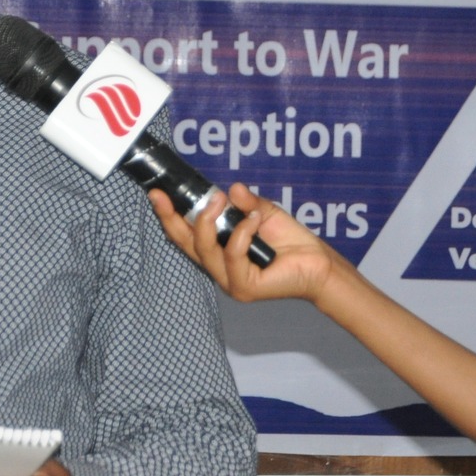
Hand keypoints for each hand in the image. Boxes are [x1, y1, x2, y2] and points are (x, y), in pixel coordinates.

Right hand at [147, 184, 340, 304]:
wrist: (318, 262)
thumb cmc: (291, 242)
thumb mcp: (263, 212)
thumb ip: (245, 203)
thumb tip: (230, 189)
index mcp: (219, 252)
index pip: (186, 236)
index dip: (169, 216)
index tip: (157, 194)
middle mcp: (219, 269)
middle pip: (186, 245)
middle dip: (171, 219)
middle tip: (164, 195)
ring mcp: (230, 281)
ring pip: (205, 250)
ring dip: (209, 221)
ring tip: (220, 201)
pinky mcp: (244, 287)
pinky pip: (232, 255)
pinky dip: (242, 233)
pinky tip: (256, 219)